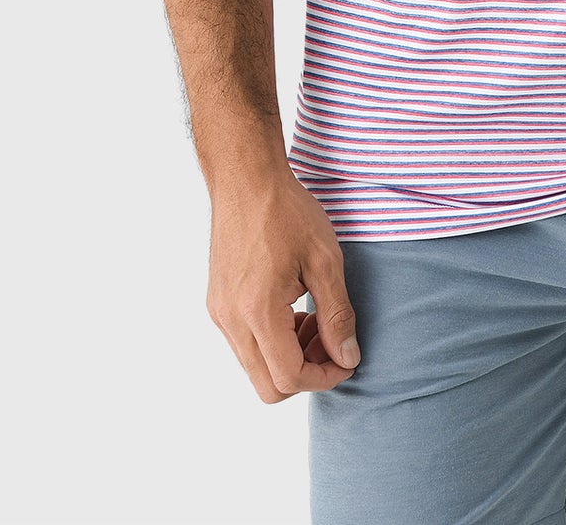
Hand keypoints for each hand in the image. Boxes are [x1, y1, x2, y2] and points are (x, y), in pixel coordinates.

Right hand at [205, 165, 360, 402]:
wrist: (246, 178)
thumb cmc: (287, 211)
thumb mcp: (325, 260)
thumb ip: (337, 315)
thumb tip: (348, 358)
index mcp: (257, 311)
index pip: (289, 378)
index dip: (325, 377)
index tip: (347, 358)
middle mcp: (230, 320)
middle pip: (268, 387)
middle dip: (306, 373)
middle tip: (331, 339)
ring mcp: (219, 313)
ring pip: (255, 367)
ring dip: (290, 356)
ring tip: (315, 318)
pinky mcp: (217, 303)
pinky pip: (245, 344)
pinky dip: (273, 340)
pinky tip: (294, 307)